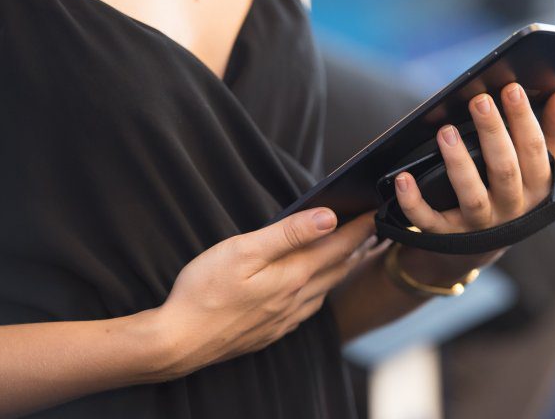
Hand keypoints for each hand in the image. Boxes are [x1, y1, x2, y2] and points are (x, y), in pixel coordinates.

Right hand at [154, 208, 375, 377]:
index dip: (359, 226)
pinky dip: (322, 290)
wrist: (179, 342)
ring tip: (351, 254)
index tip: (375, 211)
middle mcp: (297, 298)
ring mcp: (286, 318)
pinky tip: (316, 289)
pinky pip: (309, 308)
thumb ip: (288, 234)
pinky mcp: (272, 330)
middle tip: (372, 229)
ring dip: (342, 268)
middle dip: (358, 246)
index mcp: (293, 275)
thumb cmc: (204, 292)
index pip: (338, 245)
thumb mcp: (243, 250)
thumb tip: (328, 217)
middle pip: (338, 268)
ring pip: (326, 289)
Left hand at [391, 83, 554, 277]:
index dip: (524, 119)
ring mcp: (477, 225)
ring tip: (446, 131)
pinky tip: (403, 178)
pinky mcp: (445, 236)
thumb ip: (550, 135)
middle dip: (492, 133)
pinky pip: (428, 220)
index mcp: (535, 189)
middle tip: (479, 101)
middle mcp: (510, 209)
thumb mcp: (533, 171)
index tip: (512, 87)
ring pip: (471, 195)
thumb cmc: (508, 195)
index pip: (535, 151)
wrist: (476, 249)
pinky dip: (414, 201)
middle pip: (504, 169)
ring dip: (458, 163)